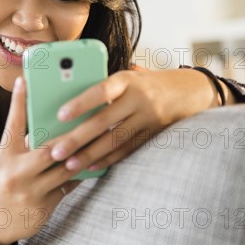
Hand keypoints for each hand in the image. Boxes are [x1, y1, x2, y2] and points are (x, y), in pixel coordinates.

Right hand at [0, 76, 79, 244]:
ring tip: (99, 141)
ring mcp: (30, 190)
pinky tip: (94, 164)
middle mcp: (15, 171)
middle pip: (48, 149)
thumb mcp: (6, 160)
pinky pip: (69, 186)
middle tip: (88, 120)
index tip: (24, 80)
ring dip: (82, 156)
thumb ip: (23, 143)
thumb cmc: (4, 181)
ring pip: (64, 169)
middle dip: (69, 137)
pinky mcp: (44, 205)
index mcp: (5, 155)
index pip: (12, 124)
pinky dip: (81, 174)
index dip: (18, 101)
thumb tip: (45, 121)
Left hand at [48, 68, 225, 172]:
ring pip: (115, 139)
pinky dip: (108, 159)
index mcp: (127, 80)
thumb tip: (66, 98)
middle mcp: (139, 98)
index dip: (81, 103)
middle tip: (54, 152)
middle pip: (104, 121)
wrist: (189, 90)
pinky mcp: (154, 135)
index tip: (60, 115)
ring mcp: (149, 118)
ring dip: (90, 154)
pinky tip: (91, 167)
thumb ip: (104, 87)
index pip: (102, 91)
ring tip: (68, 165)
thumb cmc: (145, 82)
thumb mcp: (128, 77)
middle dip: (77, 138)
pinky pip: (128, 149)